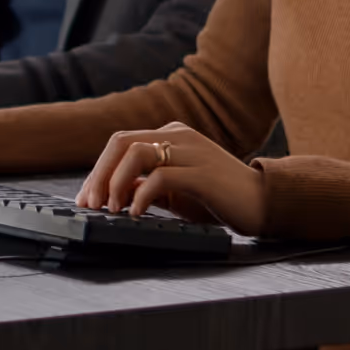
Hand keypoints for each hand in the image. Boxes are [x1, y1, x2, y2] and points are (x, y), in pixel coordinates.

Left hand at [75, 122, 268, 235]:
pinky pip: (161, 177)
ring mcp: (191, 150)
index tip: (86, 198)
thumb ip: (147, 185)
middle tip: (91, 204)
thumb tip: (113, 192)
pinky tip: (136, 213)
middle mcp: (178, 135)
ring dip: (116, 182)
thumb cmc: (218, 198)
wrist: (264, 202)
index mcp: (170, 135)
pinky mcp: (202, 172)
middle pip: (121, 143)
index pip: (121, 142)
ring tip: (112, 209)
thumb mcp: (175, 191)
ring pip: (136, 152)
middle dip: (99, 174)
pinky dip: (142, 195)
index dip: (97, 170)